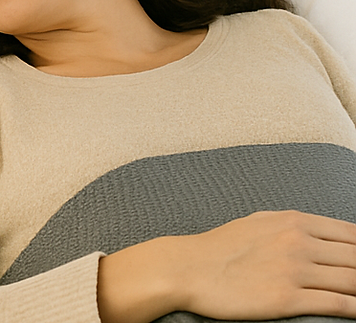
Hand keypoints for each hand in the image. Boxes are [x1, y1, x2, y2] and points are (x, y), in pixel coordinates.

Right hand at [177, 210, 355, 319]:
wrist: (187, 268)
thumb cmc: (218, 247)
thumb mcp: (259, 222)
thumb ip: (292, 225)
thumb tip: (319, 233)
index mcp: (294, 222)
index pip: (352, 234)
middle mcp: (299, 243)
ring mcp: (295, 271)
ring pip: (353, 281)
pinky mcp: (288, 299)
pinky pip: (338, 304)